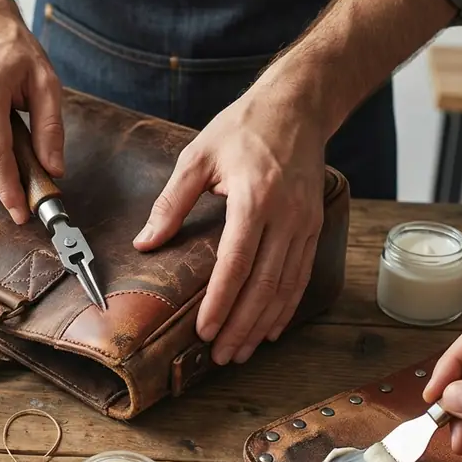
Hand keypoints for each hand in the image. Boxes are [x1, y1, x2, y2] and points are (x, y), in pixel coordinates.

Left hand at [134, 86, 325, 365]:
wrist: (298, 105)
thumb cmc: (244, 127)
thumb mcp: (198, 156)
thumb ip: (171, 203)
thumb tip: (146, 243)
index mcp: (253, 198)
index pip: (236, 264)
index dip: (220, 302)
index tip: (205, 331)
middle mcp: (285, 215)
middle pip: (263, 285)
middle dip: (241, 326)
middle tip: (221, 356)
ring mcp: (304, 223)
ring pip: (286, 286)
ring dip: (263, 324)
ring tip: (242, 351)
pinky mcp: (314, 226)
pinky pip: (301, 276)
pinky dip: (286, 306)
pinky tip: (271, 328)